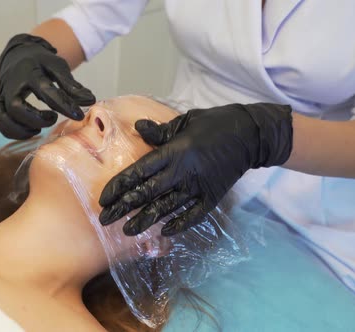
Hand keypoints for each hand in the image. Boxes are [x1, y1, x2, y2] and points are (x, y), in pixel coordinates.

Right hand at [0, 34, 95, 138]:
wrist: (19, 55)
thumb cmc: (41, 63)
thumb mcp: (58, 67)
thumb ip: (72, 85)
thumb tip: (90, 101)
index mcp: (30, 72)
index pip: (45, 90)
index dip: (63, 105)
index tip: (78, 115)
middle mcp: (12, 84)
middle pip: (16, 108)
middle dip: (36, 119)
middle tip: (53, 118)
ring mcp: (2, 94)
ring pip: (2, 117)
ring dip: (20, 129)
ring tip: (38, 129)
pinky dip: (12, 131)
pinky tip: (30, 131)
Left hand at [98, 103, 292, 235]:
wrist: (251, 134)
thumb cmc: (214, 124)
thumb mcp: (185, 121)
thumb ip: (160, 131)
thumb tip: (138, 128)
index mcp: (174, 151)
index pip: (139, 172)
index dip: (119, 186)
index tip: (103, 199)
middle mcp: (183, 172)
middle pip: (147, 194)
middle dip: (124, 208)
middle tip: (105, 220)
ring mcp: (199, 187)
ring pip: (166, 208)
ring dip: (145, 220)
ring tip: (127, 231)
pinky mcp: (213, 197)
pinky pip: (194, 215)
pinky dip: (179, 224)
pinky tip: (164, 232)